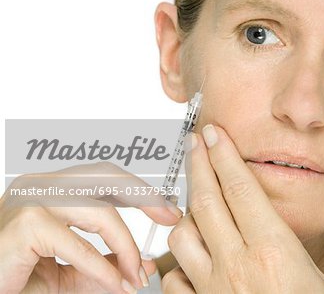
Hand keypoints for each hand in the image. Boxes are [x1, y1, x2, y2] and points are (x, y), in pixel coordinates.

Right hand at [0, 162, 182, 293]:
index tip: (168, 210)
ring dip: (125, 246)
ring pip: (99, 212)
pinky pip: (78, 246)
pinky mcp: (25, 225)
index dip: (141, 190)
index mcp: (52, 189)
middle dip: (145, 196)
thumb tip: (144, 264)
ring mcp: (32, 200)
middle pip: (107, 177)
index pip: (105, 177)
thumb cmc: (17, 276)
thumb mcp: (71, 271)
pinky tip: (115, 283)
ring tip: (135, 274)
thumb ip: (105, 264)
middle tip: (170, 218)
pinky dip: (102, 268)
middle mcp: (42, 185)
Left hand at [162, 125, 323, 292]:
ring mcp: (214, 291)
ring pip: (183, 236)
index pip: (242, 190)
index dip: (225, 156)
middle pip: (206, 201)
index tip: (213, 133)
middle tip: (195, 143)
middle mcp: (238, 266)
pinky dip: (179, 267)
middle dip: (198, 165)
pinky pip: (176, 281)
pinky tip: (191, 264)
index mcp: (275, 254)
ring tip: (197, 207)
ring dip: (187, 217)